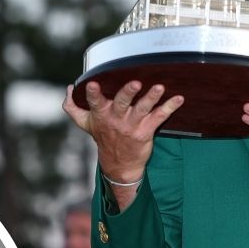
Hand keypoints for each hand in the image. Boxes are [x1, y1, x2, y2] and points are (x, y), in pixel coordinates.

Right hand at [61, 79, 185, 186]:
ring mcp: (132, 125)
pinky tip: (179, 99)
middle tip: (135, 83)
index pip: (94, 102)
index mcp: (101, 115)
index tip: (93, 84)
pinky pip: (159, 117)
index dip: (93, 94)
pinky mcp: (147, 130)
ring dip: (151, 97)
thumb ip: (73, 107)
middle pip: (121, 103)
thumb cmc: (103, 137)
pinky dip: (170, 107)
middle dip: (127, 92)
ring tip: (159, 87)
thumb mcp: (84, 124)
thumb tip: (70, 88)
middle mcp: (116, 119)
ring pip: (142, 108)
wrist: (119, 164)